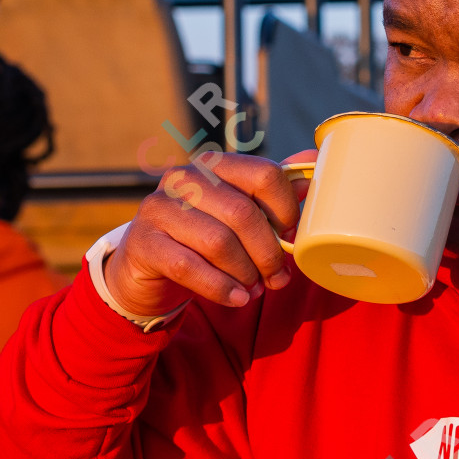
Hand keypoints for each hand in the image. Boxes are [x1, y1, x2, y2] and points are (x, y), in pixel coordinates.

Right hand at [103, 154, 310, 318]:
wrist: (146, 268)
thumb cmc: (201, 238)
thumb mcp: (237, 214)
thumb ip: (271, 192)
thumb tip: (314, 160)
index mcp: (214, 165)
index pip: (264, 174)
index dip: (285, 209)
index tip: (290, 236)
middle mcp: (184, 178)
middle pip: (243, 213)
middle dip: (268, 252)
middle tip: (277, 277)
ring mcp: (159, 208)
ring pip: (218, 242)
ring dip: (246, 273)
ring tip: (255, 289)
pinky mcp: (144, 242)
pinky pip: (190, 267)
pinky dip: (221, 288)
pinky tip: (237, 298)